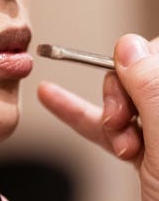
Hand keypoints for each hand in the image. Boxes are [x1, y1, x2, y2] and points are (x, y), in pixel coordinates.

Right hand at [38, 34, 158, 200]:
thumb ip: (151, 92)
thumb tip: (129, 46)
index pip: (157, 53)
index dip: (136, 65)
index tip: (124, 88)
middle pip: (136, 75)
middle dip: (119, 98)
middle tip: (122, 127)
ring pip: (120, 101)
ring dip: (104, 115)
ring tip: (112, 138)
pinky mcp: (148, 154)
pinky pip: (107, 126)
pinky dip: (79, 116)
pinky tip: (52, 98)